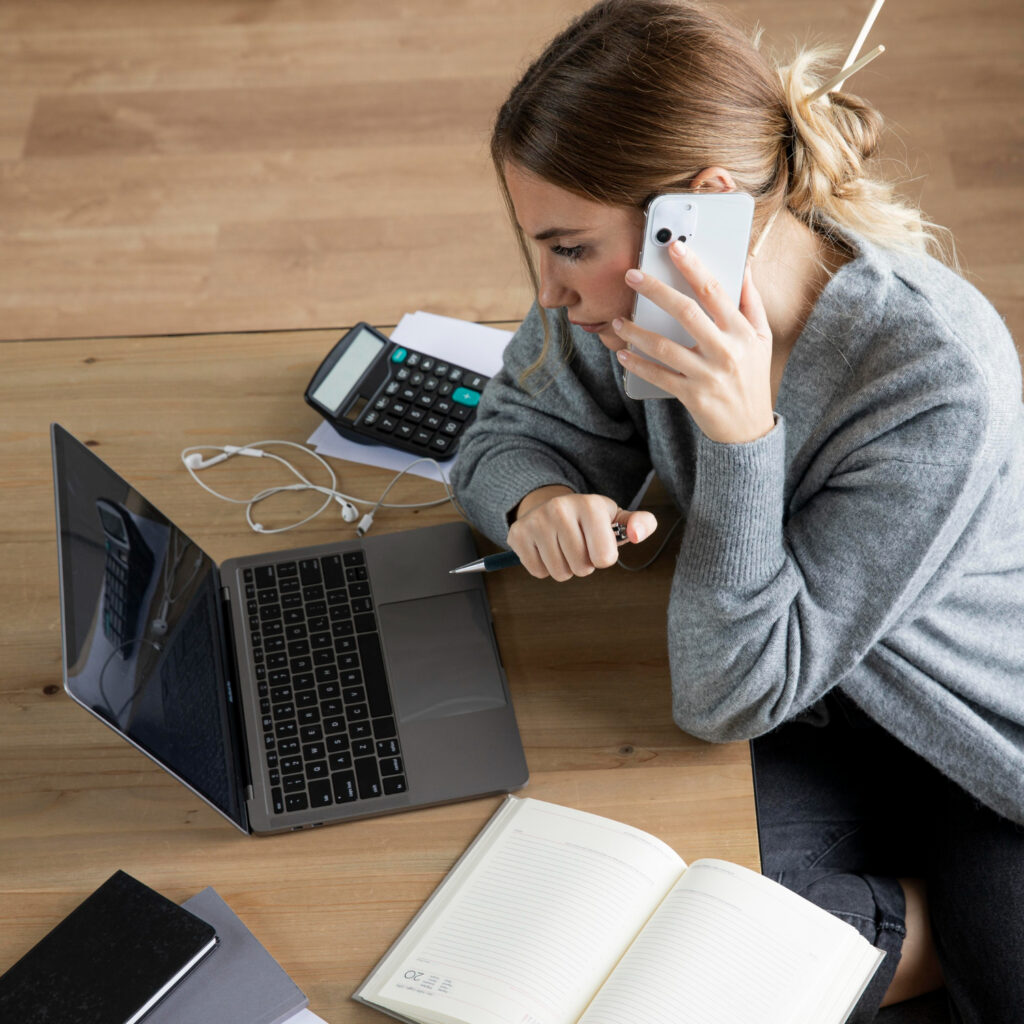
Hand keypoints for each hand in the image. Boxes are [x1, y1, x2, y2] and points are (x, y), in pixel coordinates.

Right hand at [508, 486, 657, 580]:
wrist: (550, 505)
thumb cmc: (590, 519)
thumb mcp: (617, 518)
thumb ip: (641, 524)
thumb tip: (637, 535)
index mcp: (589, 505)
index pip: (605, 559)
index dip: (603, 557)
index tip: (598, 543)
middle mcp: (560, 509)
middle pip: (581, 568)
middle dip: (584, 564)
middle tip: (579, 546)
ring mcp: (536, 521)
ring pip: (559, 572)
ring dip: (565, 567)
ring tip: (563, 547)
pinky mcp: (517, 534)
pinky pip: (538, 572)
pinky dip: (545, 567)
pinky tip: (546, 548)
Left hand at [614, 241, 773, 443]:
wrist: (750, 428)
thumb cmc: (752, 376)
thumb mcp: (762, 338)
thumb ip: (750, 301)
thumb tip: (743, 264)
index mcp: (742, 332)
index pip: (715, 291)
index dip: (693, 267)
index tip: (674, 248)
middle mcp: (726, 351)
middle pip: (686, 313)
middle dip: (656, 291)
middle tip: (632, 276)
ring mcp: (708, 374)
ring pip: (666, 347)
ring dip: (638, 332)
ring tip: (619, 321)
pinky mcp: (692, 395)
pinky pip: (659, 377)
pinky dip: (639, 365)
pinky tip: (623, 355)